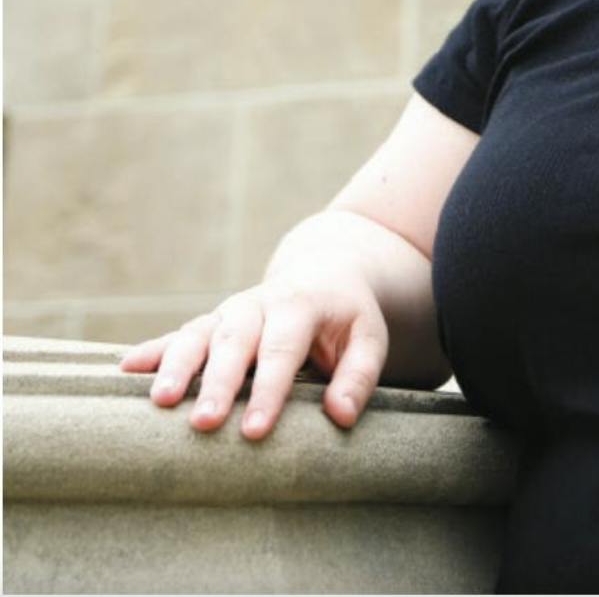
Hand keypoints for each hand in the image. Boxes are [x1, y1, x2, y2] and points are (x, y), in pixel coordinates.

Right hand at [117, 269, 388, 441]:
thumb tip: (340, 417)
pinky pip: (176, 335)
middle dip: (218, 383)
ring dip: (176, 366)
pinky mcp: (208, 323)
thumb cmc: (347, 318)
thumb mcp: (369, 339)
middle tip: (204, 424)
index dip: (269, 391)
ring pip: (198, 335)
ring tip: (159, 402)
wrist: (324, 272)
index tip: (256, 431)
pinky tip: (124, 370)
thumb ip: (359, 376)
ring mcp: (228, 312)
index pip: (283, 350)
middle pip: (235, 342)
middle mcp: (258, 305)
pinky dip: (151, 351)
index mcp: (300, 305)